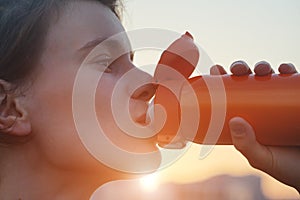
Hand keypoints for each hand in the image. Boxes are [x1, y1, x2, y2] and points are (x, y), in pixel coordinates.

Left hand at [210, 61, 299, 191]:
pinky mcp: (298, 100)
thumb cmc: (283, 166)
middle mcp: (262, 106)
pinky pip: (293, 81)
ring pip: (269, 77)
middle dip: (241, 69)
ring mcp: (280, 102)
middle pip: (247, 81)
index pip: (230, 95)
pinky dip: (289, 72)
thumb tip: (234, 121)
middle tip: (238, 69)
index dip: (222, 80)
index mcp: (247, 117)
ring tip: (261, 69)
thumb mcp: (261, 157)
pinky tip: (285, 69)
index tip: (216, 70)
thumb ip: (246, 145)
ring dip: (262, 67)